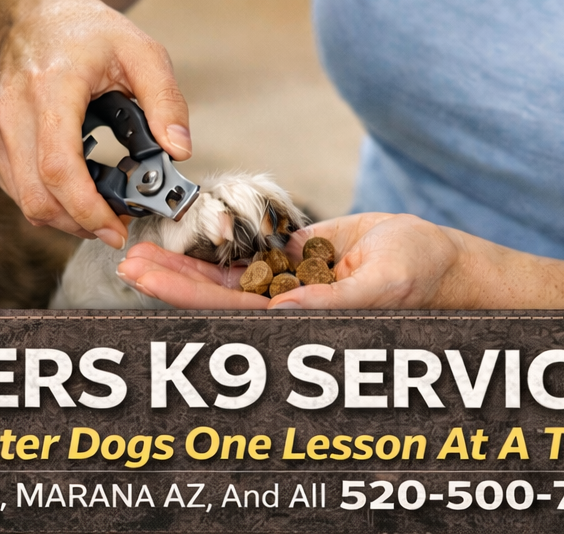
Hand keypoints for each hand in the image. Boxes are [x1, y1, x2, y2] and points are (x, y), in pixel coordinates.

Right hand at [0, 0, 191, 247]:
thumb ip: (166, 101)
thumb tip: (179, 151)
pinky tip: (73, 184)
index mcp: (52, 85)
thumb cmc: (89, 31)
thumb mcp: (143, 52)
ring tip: (100, 202)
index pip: (59, 166)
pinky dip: (44, 199)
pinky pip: (13, 188)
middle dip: (80, 223)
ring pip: (23, 199)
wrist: (34, 11)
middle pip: (37, 195)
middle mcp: (11, 108)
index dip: (87, 209)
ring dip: (64, 216)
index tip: (117, 228)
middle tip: (116, 224)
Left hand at [117, 213, 476, 307]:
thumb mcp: (382, 288)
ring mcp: (284, 286)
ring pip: (222, 277)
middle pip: (214, 298)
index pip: (231, 315)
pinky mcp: (289, 260)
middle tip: (127, 262)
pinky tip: (180, 238)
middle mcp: (284, 311)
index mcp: (300, 326)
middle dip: (170, 282)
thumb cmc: (419, 275)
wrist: (436, 256)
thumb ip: (332, 304)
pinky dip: (211, 248)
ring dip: (181, 264)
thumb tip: (281, 312)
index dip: (188, 298)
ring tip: (139, 249)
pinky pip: (243, 255)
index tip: (149, 282)